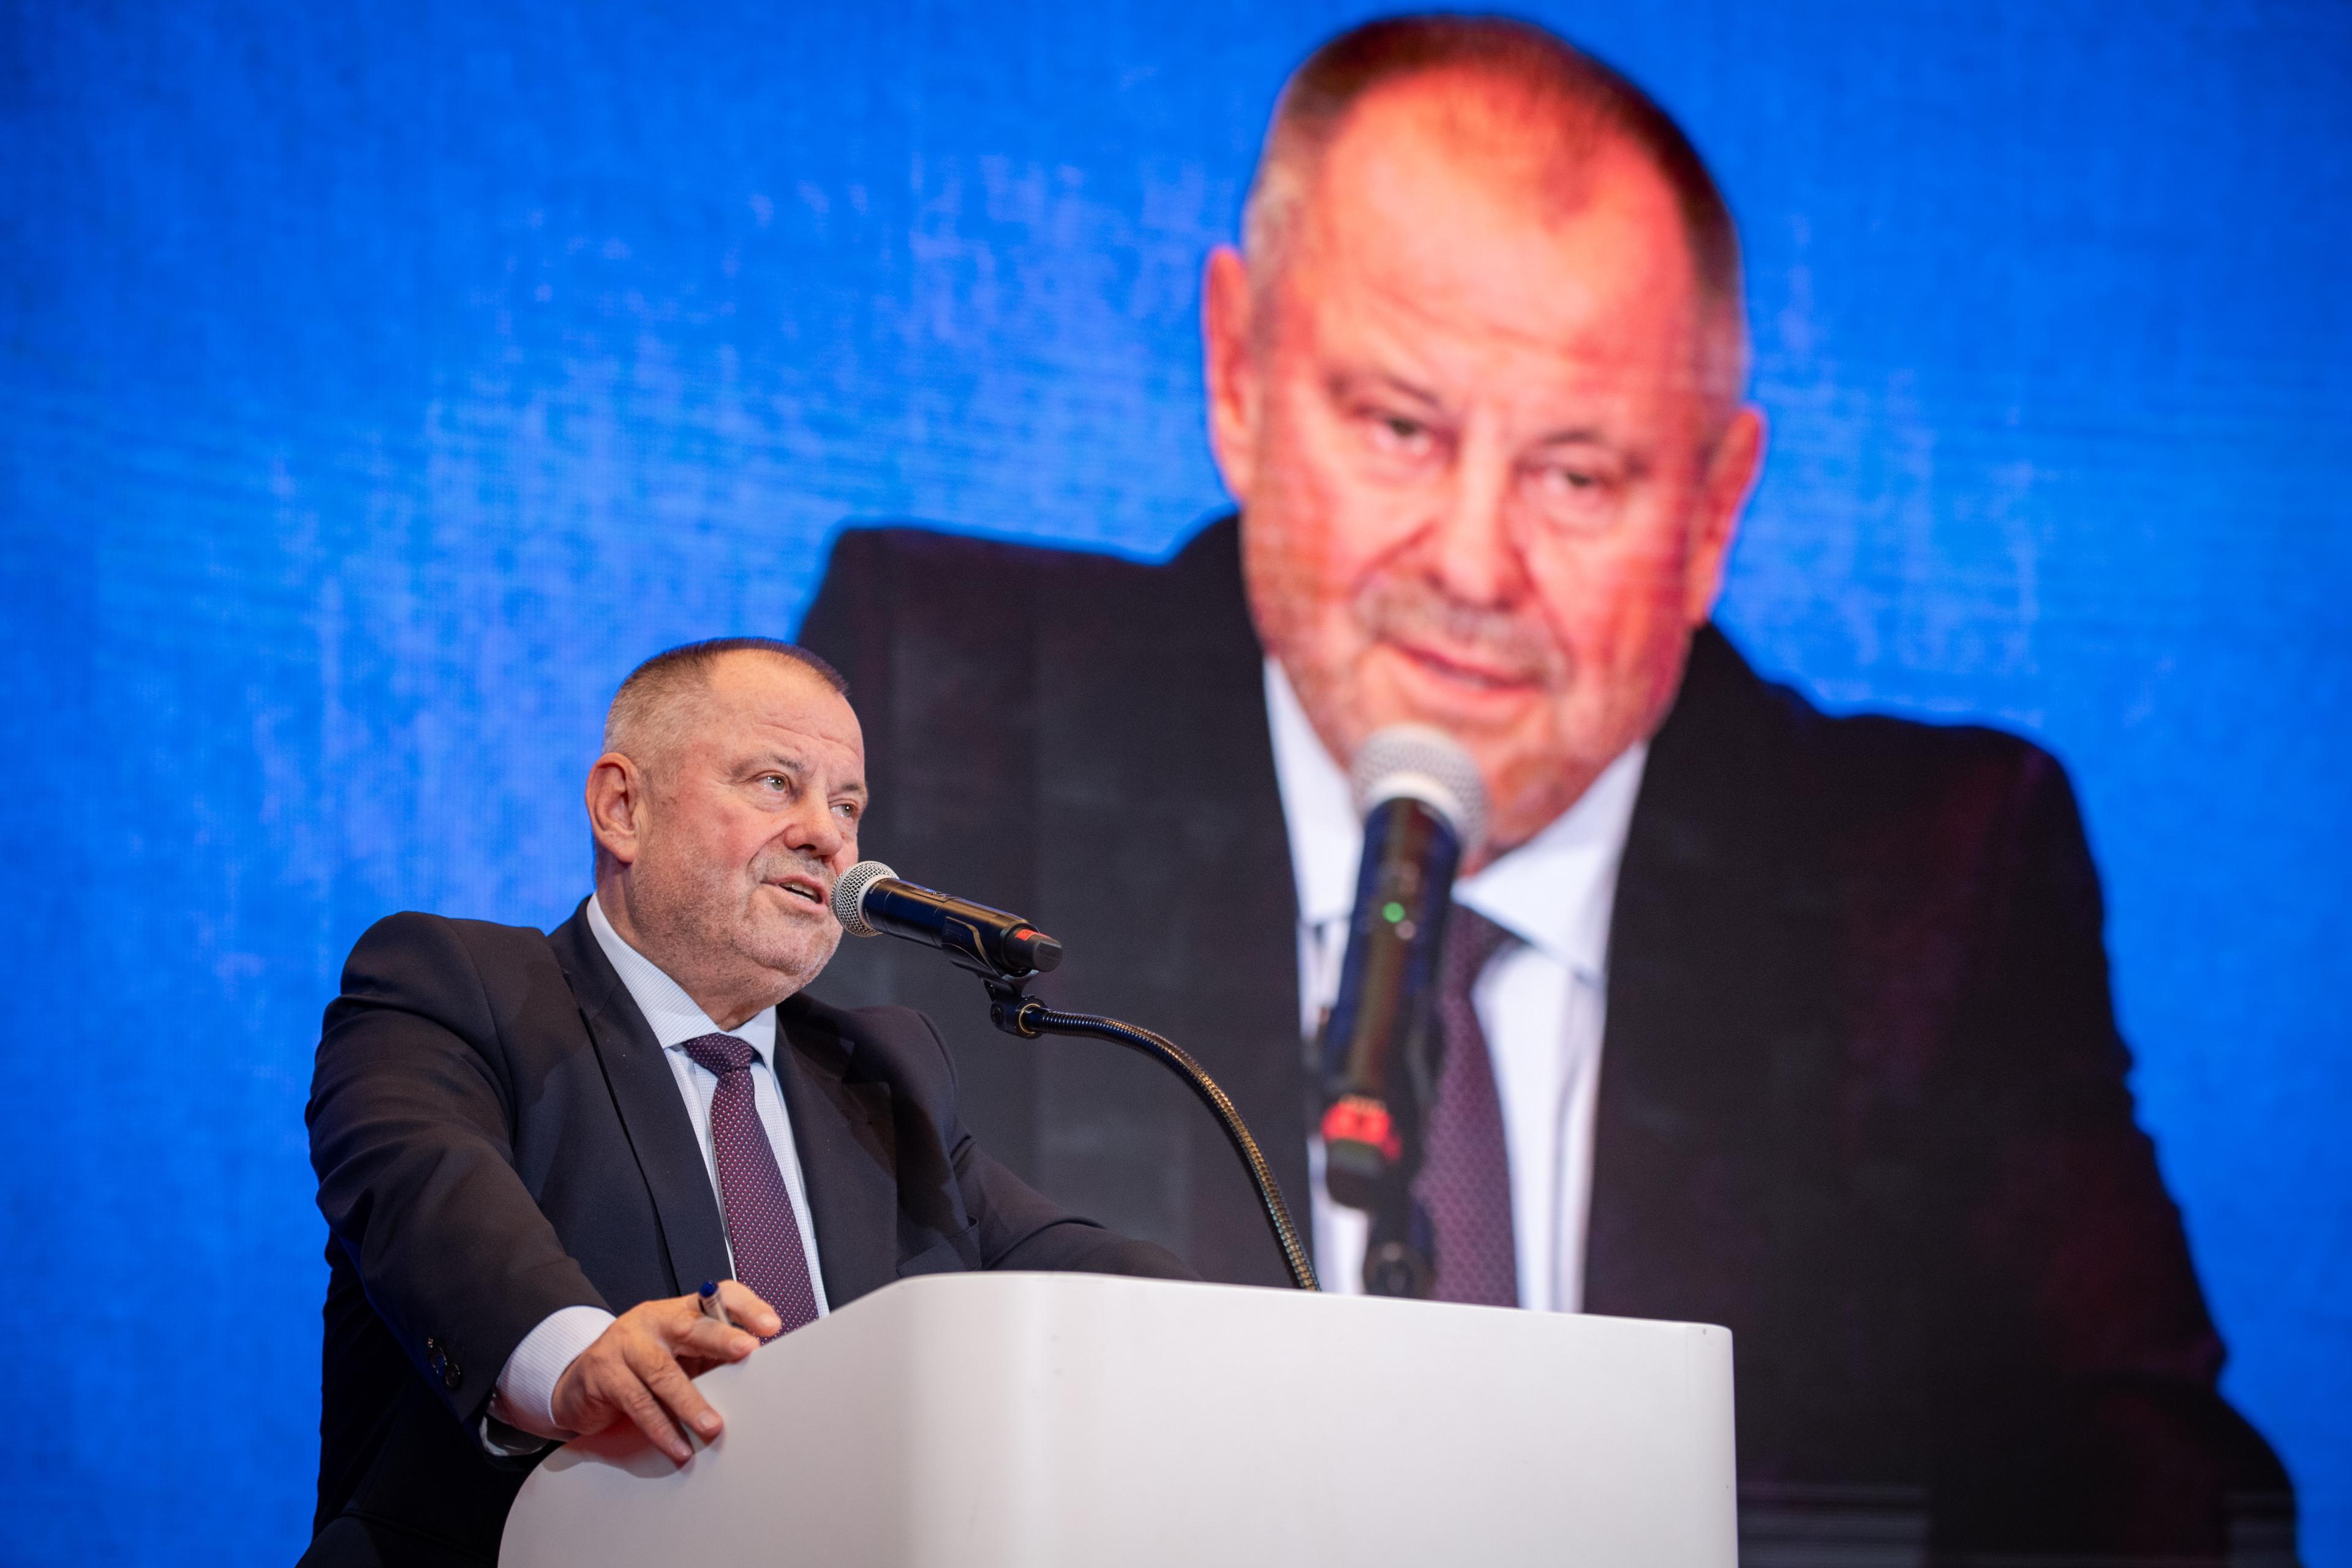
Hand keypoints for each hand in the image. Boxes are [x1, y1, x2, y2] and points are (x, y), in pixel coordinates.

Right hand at [548, 1281, 782, 1462]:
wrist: (577, 1383)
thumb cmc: (638, 1367)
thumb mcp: (676, 1355)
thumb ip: (708, 1358)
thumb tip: (755, 1375)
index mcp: (678, 1312)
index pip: (717, 1296)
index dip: (745, 1308)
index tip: (771, 1326)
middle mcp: (652, 1321)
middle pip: (691, 1325)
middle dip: (722, 1338)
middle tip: (748, 1350)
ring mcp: (625, 1345)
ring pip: (663, 1372)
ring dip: (691, 1402)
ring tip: (713, 1425)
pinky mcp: (604, 1374)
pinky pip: (637, 1403)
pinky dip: (661, 1428)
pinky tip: (678, 1446)